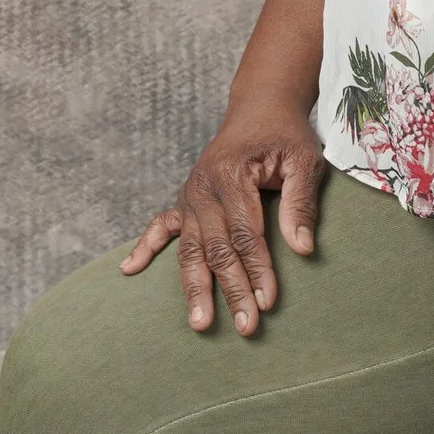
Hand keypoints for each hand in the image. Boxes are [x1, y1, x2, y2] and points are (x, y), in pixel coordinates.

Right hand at [121, 89, 328, 335]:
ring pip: (190, 248)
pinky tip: (129, 270)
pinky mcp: (185, 199)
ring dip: (194, 287)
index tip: (268, 302)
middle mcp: (203, 188)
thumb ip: (300, 203)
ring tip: (199, 323)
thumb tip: (303, 249)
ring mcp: (190, 194)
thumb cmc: (285, 135)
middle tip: (245, 326)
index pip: (246, 234)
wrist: (260, 107)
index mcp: (231, 175)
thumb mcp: (305, 160)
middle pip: (216, 248)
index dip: (258, 269)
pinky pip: (160, 226)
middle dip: (230, 290)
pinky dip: (145, 247)